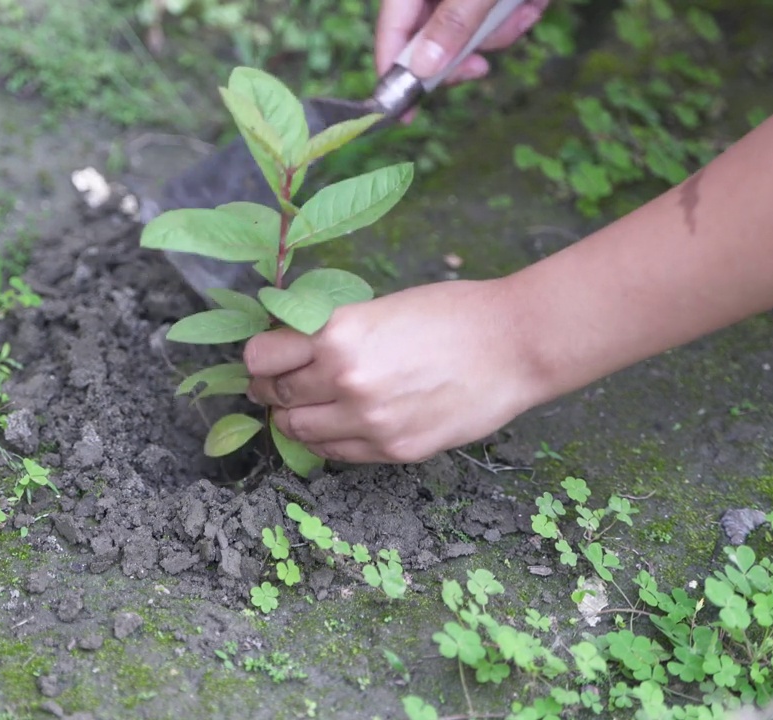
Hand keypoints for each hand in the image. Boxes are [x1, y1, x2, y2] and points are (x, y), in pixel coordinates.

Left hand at [243, 279, 541, 463]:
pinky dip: (328, 439)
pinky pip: (337, 453)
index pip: (260, 357)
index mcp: (338, 333)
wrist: (514, 345)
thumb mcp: (379, 308)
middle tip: (277, 385)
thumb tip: (289, 349)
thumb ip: (333, 332)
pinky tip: (341, 423)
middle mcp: (345, 380)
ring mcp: (369, 421)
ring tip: (309, 406)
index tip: (264, 358)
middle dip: (270, 390)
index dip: (258, 358)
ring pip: (298, 431)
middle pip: (274, 396)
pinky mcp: (393, 450)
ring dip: (296, 418)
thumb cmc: (453, 313)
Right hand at [376, 0, 549, 119]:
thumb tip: (424, 68)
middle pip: (431, 38)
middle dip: (465, 54)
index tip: (404, 115)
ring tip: (525, 6)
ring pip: (471, 32)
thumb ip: (452, 23)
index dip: (395, 73)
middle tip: (480, 67)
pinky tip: (533, 2)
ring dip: (501, 31)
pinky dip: (514, 16)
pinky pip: (493, 18)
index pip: (392, 30)